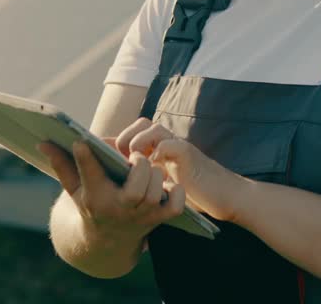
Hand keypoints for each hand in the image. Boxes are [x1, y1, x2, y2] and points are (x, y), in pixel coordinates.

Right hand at [36, 137, 185, 242]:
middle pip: (136, 188)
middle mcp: (120, 209)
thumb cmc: (90, 204)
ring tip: (148, 167)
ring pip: (155, 194)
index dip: (85, 157)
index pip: (90, 175)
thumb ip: (61, 164)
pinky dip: (176, 193)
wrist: (106, 242)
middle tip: (134, 157)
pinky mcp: (159, 219)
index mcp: (96, 199)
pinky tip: (167, 183)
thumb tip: (42, 142)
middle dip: (138, 167)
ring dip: (155, 176)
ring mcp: (141, 216)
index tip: (82, 141)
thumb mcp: (74, 188)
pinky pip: (175, 207)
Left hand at [114, 117, 250, 222]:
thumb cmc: (194, 193)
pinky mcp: (188, 154)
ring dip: (137, 142)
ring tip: (133, 161)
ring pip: (152, 128)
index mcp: (160, 149)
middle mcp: (168, 143)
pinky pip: (169, 144)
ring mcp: (178, 145)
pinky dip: (158, 151)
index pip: (132, 134)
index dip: (112, 141)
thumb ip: (147, 179)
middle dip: (124, 138)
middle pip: (140, 124)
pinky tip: (153, 165)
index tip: (95, 150)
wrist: (224, 196)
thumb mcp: (164, 184)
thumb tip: (118, 181)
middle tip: (117, 160)